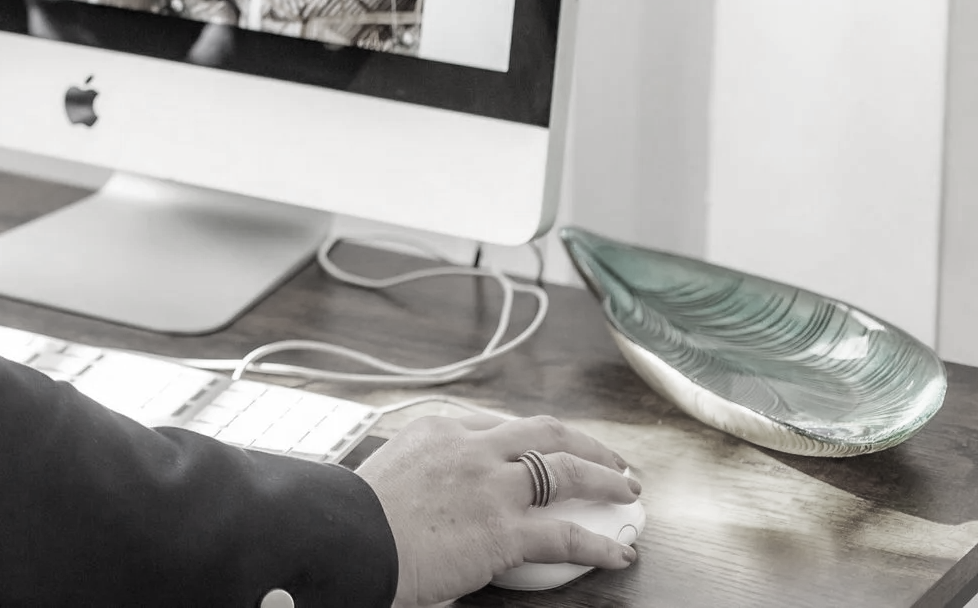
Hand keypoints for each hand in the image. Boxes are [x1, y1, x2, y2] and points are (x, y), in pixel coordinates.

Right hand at [355, 413, 640, 606]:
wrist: (350, 540)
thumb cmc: (357, 517)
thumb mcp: (390, 470)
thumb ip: (421, 471)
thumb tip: (434, 492)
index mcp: (440, 430)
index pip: (501, 425)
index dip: (534, 438)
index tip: (548, 447)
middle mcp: (472, 448)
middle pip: (545, 432)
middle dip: (585, 443)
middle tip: (609, 458)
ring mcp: (492, 487)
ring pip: (567, 470)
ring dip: (605, 478)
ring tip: (627, 491)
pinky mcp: (505, 531)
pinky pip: (567, 535)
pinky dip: (599, 544)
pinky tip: (618, 552)